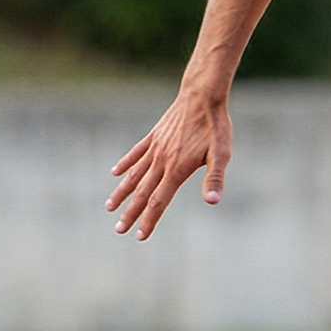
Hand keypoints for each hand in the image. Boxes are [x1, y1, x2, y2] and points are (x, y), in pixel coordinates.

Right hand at [106, 89, 230, 239]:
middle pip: (143, 193)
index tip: (139, 235)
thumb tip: (212, 201)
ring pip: (134, 175)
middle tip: (119, 230)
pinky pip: (135, 153)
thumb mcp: (221, 154)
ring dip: (122, 192)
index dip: (149, 220)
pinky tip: (115, 173)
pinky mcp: (154, 136)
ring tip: (109, 207)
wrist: (202, 95)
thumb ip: (214, 178)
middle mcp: (161, 161)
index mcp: (177, 169)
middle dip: (131, 213)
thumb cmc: (215, 126)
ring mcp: (155, 148)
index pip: (160, 201)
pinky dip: (125, 164)